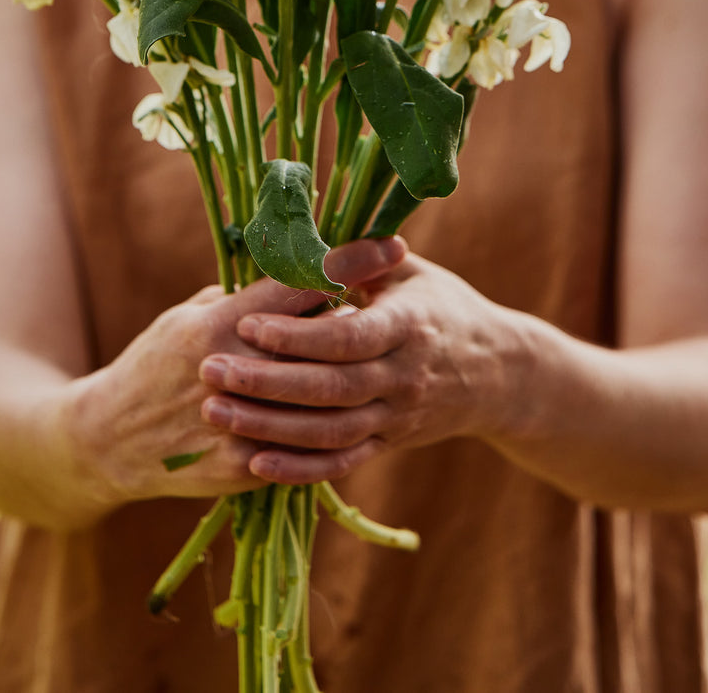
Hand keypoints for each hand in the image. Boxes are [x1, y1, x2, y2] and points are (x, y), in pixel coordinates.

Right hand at [62, 236, 407, 506]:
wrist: (108, 440)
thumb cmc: (153, 362)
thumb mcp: (189, 316)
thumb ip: (244, 300)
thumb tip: (301, 277)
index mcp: (218, 322)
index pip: (299, 282)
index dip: (350, 262)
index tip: (391, 246)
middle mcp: (232, 370)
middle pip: (321, 337)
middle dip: (365, 317)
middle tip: (397, 302)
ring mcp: (239, 423)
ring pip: (323, 395)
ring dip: (354, 371)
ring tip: (378, 355)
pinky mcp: (242, 466)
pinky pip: (306, 447)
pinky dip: (331, 424)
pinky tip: (353, 408)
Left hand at [199, 251, 521, 484]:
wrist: (497, 373)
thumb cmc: (444, 306)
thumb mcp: (413, 272)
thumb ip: (362, 259)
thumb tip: (305, 237)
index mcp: (408, 326)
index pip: (347, 337)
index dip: (297, 335)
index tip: (247, 324)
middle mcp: (404, 377)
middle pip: (330, 389)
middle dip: (266, 383)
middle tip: (210, 371)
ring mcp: (396, 417)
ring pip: (329, 432)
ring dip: (269, 427)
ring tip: (216, 412)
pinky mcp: (388, 445)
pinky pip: (340, 463)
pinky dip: (298, 469)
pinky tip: (255, 463)